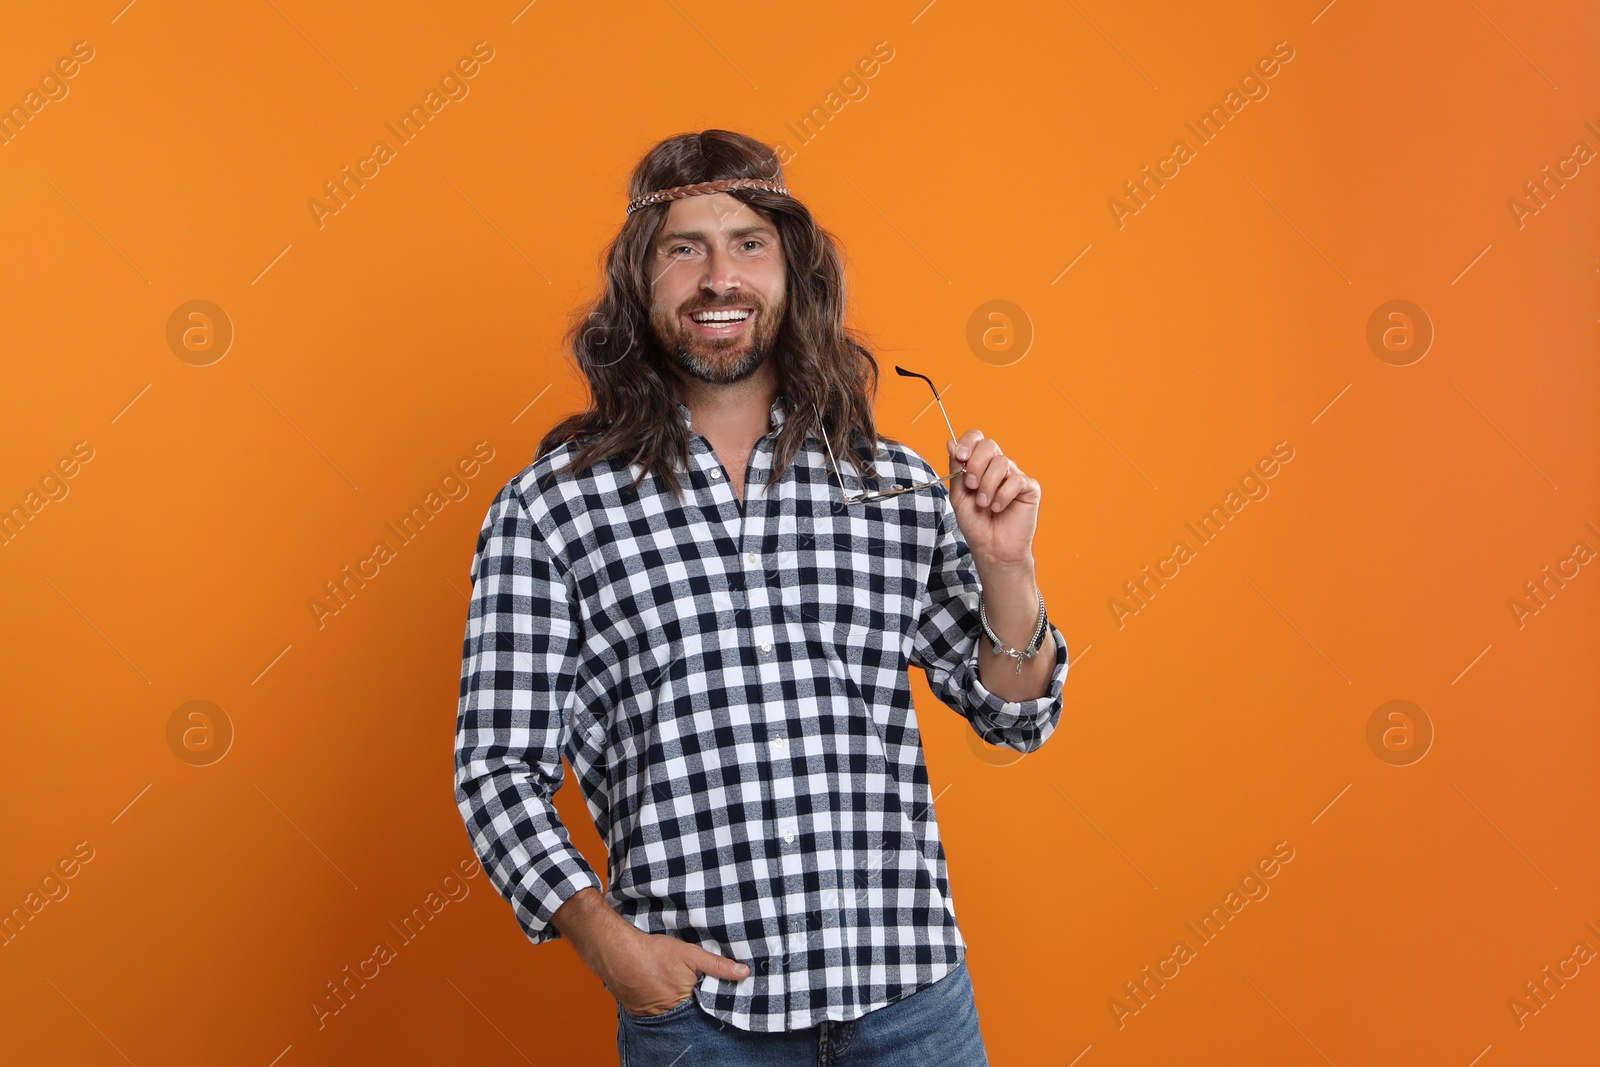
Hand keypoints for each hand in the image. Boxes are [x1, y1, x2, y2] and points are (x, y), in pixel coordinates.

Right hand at [601, 929, 750, 1016]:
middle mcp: (671, 1014)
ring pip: (675, 1013)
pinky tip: (661, 990)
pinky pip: (658, 1013)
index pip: (707, 1007)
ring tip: (675, 987)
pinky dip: (662, 1004)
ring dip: (678, 1004)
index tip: (717, 990)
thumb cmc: (654, 953)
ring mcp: (655, 1016)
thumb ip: (718, 965)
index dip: (712, 998)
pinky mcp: (641, 1013)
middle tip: (692, 986)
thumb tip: (743, 973)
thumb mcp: (691, 954)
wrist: (618, 954)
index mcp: (687, 1001)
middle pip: (691, 1012)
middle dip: (695, 1002)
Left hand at [947, 430, 1040, 569]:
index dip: (968, 442)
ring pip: (1002, 462)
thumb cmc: (976, 524)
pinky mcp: (1030, 488)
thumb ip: (956, 469)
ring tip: (984, 504)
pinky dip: (1003, 495)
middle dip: (976, 464)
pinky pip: (1016, 480)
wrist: (992, 548)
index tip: (960, 457)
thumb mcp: (959, 495)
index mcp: (981, 465)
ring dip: (988, 485)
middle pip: (989, 445)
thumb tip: (950, 442)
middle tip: (971, 485)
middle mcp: (999, 467)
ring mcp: (1015, 476)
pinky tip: (998, 508)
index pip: (977, 439)